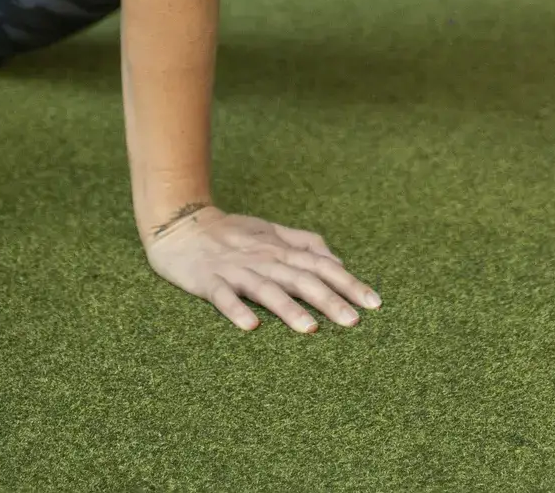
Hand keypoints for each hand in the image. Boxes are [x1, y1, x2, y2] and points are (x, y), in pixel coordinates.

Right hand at [141, 205, 380, 332]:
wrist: (180, 224)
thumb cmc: (231, 232)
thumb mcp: (271, 231)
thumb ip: (305, 243)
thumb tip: (338, 260)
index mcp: (280, 248)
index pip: (322, 266)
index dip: (348, 283)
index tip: (374, 304)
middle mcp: (263, 258)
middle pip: (300, 279)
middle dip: (329, 300)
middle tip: (353, 322)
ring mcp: (235, 270)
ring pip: (266, 289)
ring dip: (288, 309)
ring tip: (310, 329)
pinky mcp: (208, 280)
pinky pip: (223, 296)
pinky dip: (236, 310)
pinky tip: (250, 326)